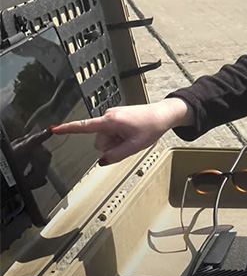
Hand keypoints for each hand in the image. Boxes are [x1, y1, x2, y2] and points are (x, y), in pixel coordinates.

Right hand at [52, 98, 193, 164]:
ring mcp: (112, 116)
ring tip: (132, 136)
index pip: (84, 127)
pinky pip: (112, 133)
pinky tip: (132, 133)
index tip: (54, 129)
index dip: (68, 129)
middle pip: (99, 141)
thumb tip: (102, 161)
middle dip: (111, 145)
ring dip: (117, 141)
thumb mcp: (134, 146)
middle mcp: (108, 116)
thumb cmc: (151, 126)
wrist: (163, 114)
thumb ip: (115, 156)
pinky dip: (120, 137)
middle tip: (129, 141)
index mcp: (110, 121)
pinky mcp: (116, 117)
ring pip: (106, 138)